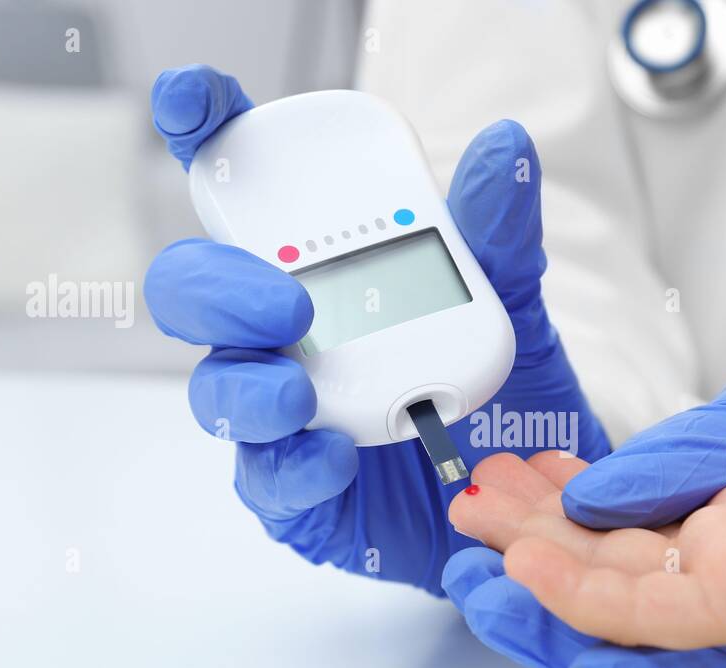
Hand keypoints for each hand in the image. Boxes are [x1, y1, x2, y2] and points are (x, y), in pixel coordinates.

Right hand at [143, 65, 608, 593]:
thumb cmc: (505, 398)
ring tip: (299, 392)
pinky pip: (266, 479)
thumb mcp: (511, 311)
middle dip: (220, 289)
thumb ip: (497, 238)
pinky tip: (333, 458)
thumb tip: (502, 149)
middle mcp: (282, 337)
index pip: (241, 193)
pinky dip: (293, 467)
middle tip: (287, 303)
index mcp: (318, 270)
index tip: (194, 104)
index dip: (201, 136)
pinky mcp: (295, 492)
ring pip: (215, 391)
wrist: (531, 504)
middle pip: (196, 293)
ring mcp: (281, 415)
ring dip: (247, 388)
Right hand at [443, 341, 725, 667]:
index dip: (588, 491)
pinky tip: (516, 559)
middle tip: (479, 493)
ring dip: (534, 549)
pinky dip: (569, 585)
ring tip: (475, 518)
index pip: (653, 515)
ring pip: (608, 581)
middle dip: (538, 520)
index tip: (542, 465)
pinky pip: (637, 607)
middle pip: (616, 549)